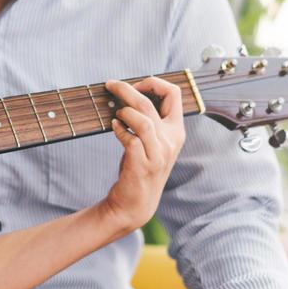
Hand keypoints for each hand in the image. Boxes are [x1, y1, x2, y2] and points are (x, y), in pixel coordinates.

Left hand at [96, 76, 185, 234]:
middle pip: (152, 102)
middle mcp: (171, 141)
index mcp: (176, 131)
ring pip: (144, 118)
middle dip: (128, 89)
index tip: (136, 85)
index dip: (154, 83)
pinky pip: (131, 138)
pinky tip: (114, 127)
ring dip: (125, 110)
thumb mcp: (152, 142)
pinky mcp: (143, 164)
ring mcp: (159, 153)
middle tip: (110, 84)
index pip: (175, 94)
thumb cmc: (140, 167)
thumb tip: (128, 92)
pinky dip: (120, 129)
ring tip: (115, 113)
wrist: (135, 205)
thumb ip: (149, 120)